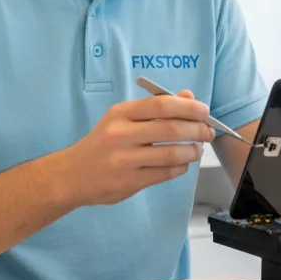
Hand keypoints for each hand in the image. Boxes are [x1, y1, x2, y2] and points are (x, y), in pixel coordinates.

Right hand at [61, 90, 214, 205]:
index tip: (205, 111)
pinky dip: (181, 167)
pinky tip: (182, 164)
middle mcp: (121, 134)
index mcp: (121, 113)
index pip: (161, 105)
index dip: (189, 107)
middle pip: (171, 129)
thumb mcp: (122, 119)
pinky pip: (165, 173)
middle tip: (208, 132)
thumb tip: (188, 97)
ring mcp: (125, 160)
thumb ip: (155, 107)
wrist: (72, 175)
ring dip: (192, 151)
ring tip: (197, 150)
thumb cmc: (102, 143)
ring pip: (172, 154)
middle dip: (197, 130)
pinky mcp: (129, 182)